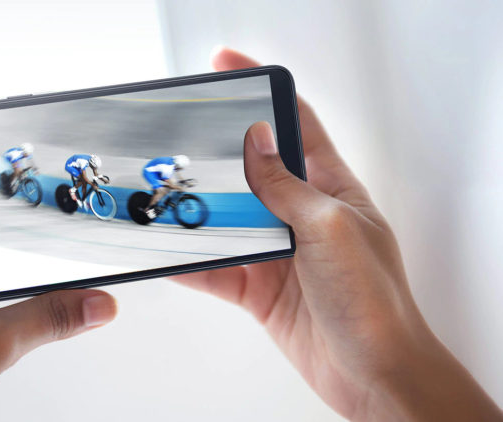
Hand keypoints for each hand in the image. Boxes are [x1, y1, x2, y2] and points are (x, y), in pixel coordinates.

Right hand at [174, 48, 501, 420]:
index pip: (294, 124)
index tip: (225, 68)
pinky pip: (215, 267)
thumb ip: (286, 186)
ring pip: (226, 219)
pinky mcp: (258, 286)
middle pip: (249, 170)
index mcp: (329, 188)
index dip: (262, 92)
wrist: (371, 375)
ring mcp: (276, 251)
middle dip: (214, 153)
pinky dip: (190, 261)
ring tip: (158, 196)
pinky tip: (165, 253)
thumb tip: (256, 140)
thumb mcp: (329, 228)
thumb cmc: (372, 300)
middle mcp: (300, 214)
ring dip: (195, 210)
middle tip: (174, 138)